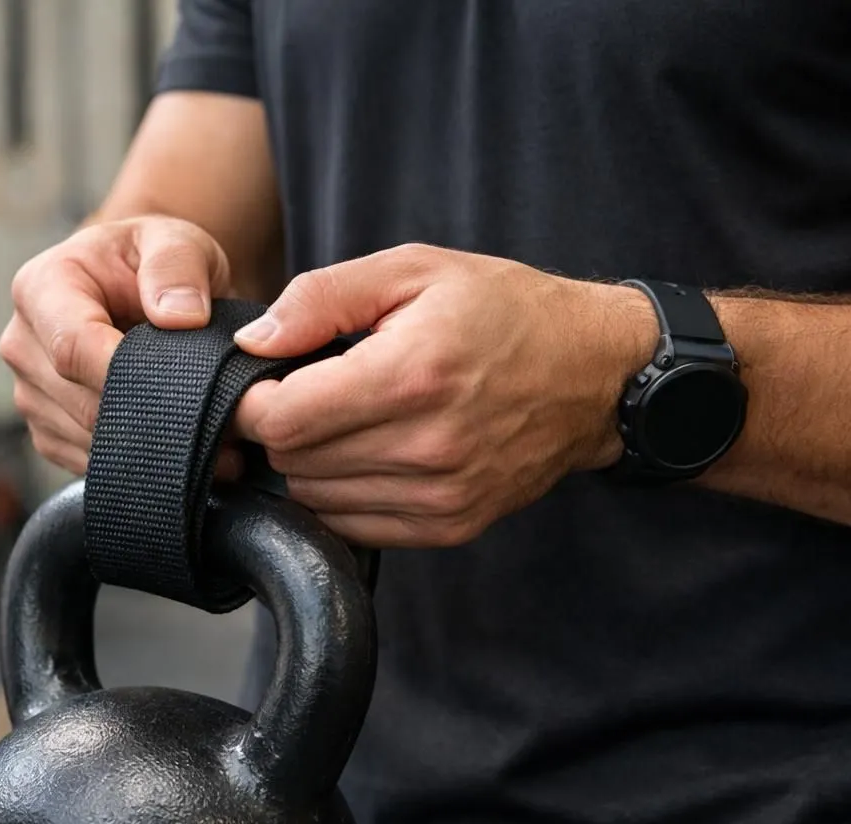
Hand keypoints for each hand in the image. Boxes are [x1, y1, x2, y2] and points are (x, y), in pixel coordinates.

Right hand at [1, 216, 231, 473]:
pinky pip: (88, 462)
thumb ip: (177, 266)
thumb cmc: (151, 262)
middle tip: (224, 422)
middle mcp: (22, 343)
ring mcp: (29, 393)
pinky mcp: (46, 431)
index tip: (184, 389)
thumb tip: (180, 317)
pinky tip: (172, 441)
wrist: (133, 289)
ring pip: (89, 440)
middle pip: (81, 403)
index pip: (73, 346)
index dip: (128, 375)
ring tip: (209, 432)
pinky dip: (135, 459)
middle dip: (152, 415)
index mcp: (41, 287)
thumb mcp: (174, 241)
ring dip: (149, 443)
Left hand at [231, 243, 654, 546]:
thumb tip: (254, 341)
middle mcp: (427, 446)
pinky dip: (342, 494)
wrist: (595, 371)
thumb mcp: (412, 270)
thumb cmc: (503, 310)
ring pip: (315, 498)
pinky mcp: (451, 525)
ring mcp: (442, 494)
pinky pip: (353, 526)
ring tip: (345, 420)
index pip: (282, 419)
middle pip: (292, 461)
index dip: (255, 400)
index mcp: (411, 375)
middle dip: (283, 426)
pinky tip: (367, 454)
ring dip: (311, 462)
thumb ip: (321, 298)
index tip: (266, 380)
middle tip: (310, 393)